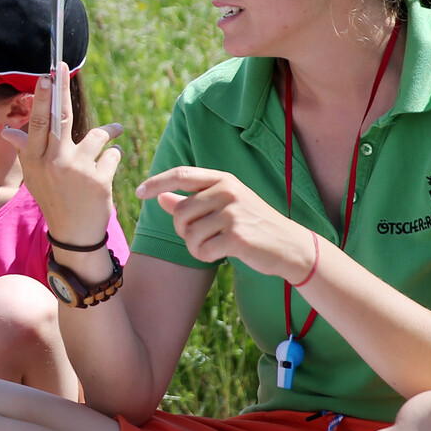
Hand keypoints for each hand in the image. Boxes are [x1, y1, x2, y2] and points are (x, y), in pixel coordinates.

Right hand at [0, 63, 122, 249]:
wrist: (74, 235)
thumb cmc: (54, 199)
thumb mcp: (34, 177)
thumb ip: (26, 151)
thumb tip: (6, 131)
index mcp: (36, 160)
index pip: (38, 122)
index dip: (42, 98)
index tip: (46, 76)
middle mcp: (53, 162)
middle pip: (60, 118)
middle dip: (62, 90)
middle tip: (62, 67)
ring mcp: (76, 170)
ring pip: (98, 135)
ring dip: (110, 131)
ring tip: (115, 131)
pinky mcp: (98, 180)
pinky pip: (112, 154)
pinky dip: (114, 156)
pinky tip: (110, 165)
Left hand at [135, 166, 312, 280]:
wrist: (291, 247)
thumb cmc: (254, 225)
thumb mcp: (225, 206)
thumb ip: (192, 200)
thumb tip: (159, 196)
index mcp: (224, 179)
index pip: (181, 174)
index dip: (156, 182)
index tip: (139, 193)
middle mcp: (228, 191)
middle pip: (180, 211)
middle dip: (182, 229)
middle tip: (201, 236)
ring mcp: (233, 213)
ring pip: (188, 233)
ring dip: (194, 246)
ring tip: (214, 246)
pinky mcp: (236, 237)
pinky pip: (201, 250)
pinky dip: (204, 256)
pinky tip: (220, 254)